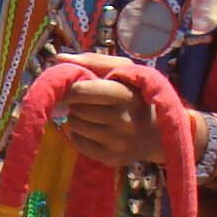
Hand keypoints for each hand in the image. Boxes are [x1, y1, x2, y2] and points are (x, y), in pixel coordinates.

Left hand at [52, 53, 168, 166]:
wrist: (158, 132)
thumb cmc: (136, 95)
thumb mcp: (124, 71)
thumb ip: (92, 61)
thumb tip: (58, 58)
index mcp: (126, 95)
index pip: (82, 91)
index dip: (73, 89)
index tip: (76, 88)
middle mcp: (123, 121)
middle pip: (76, 110)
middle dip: (76, 104)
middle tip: (85, 102)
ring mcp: (118, 142)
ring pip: (74, 126)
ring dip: (76, 118)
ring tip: (90, 114)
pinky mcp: (112, 158)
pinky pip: (78, 144)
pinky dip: (78, 134)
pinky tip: (91, 129)